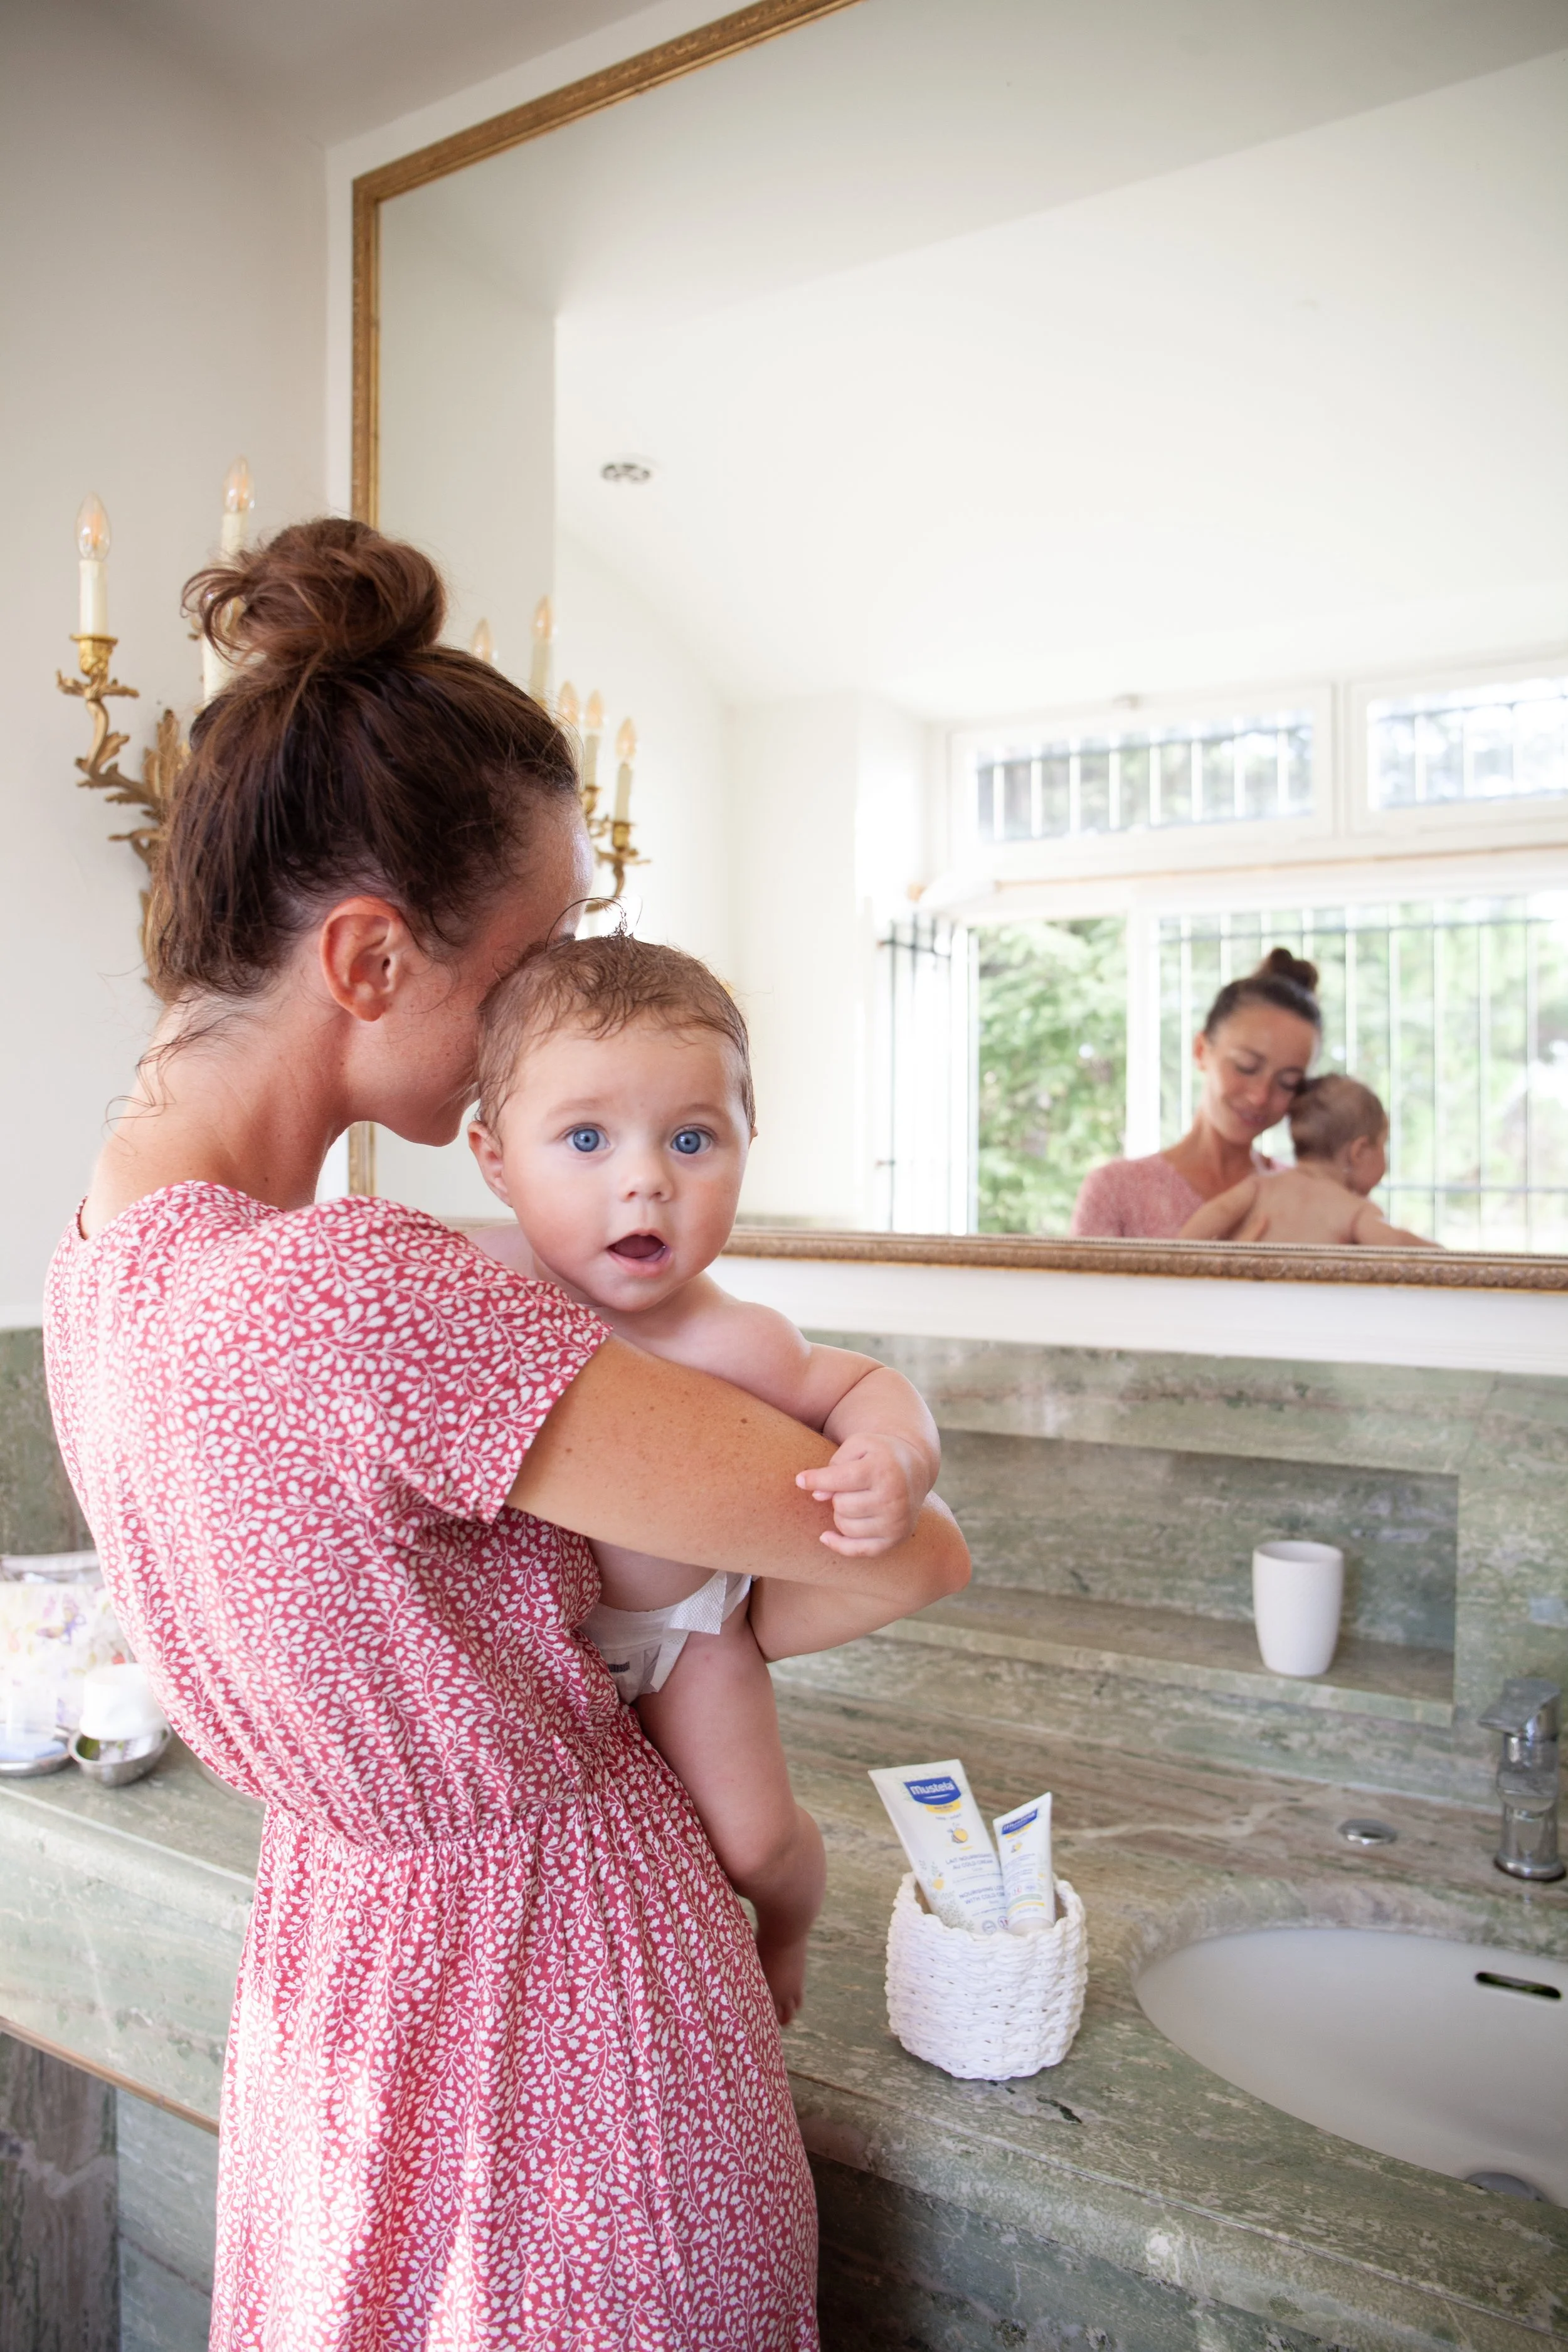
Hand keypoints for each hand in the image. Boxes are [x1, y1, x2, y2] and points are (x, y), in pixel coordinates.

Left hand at [794, 1433, 927, 1555]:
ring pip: (845, 1527)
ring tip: (851, 1500)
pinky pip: (858, 1550)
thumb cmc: (878, 1454)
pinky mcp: (895, 1539)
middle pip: (841, 1505)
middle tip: (847, 1486)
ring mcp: (896, 1521)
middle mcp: (893, 1498)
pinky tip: (825, 1536)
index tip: (800, 1480)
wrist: (915, 1467)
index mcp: (882, 1470)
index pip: (839, 1479)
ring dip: (840, 1514)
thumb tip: (817, 1496)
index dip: (815, 1480)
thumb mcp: (858, 1445)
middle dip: (836, 1495)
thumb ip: (833, 1466)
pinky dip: (839, 1544)